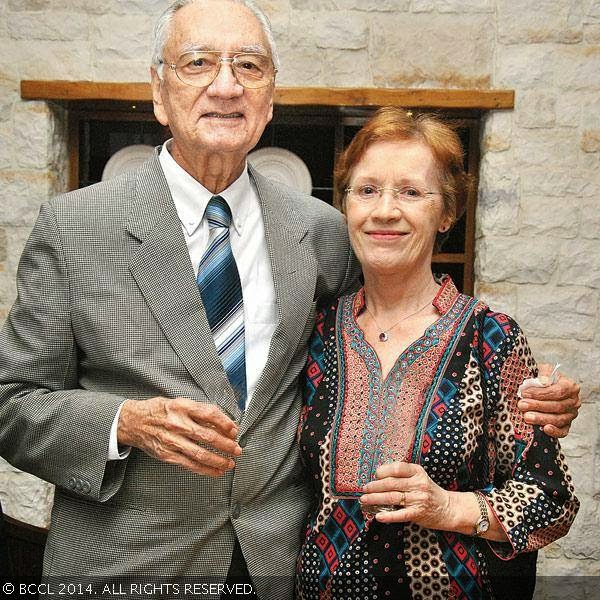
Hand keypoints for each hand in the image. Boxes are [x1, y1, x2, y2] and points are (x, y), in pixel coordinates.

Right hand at [118, 397, 241, 476]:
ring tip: (230, 463)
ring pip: (200, 454)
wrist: (134, 422)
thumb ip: (199, 412)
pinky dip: (206, 470)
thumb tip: (223, 423)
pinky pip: (190, 465)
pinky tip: (216, 471)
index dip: (225, 422)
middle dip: (226, 445)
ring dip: (219, 460)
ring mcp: (171, 441)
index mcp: (182, 407)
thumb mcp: (180, 403)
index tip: (234, 430)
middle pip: (208, 436)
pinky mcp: (167, 455)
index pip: (209, 414)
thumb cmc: (160, 411)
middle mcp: (177, 424)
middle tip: (237, 449)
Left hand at [360, 462, 451, 528]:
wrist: (449, 508)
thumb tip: (379, 475)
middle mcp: (418, 484)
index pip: (397, 468)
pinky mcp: (418, 513)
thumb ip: (403, 475)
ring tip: (365, 499)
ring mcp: (418, 499)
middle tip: (364, 489)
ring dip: (375, 499)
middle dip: (374, 486)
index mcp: (417, 472)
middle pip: (391, 483)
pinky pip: (400, 514)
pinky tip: (378, 516)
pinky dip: (388, 516)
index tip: (374, 475)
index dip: (383, 471)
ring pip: (392, 497)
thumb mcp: (419, 477)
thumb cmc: (429, 491)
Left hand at [518, 363, 580, 437]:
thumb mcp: (543, 369)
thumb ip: (544, 372)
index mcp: (570, 386)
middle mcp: (574, 401)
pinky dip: (554, 432)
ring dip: (541, 418)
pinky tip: (544, 429)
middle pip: (557, 406)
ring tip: (526, 416)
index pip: (558, 391)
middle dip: (537, 406)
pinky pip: (563, 431)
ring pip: (559, 419)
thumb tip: (544, 381)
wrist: (541, 387)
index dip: (541, 393)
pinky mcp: (566, 425)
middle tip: (522, 405)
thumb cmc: (542, 378)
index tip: (525, 393)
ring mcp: (571, 414)